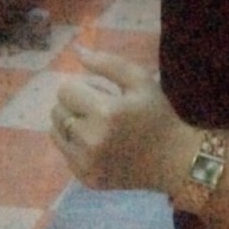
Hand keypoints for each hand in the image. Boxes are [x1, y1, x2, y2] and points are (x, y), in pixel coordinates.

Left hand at [50, 47, 184, 192]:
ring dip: (72, 124)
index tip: (101, 93)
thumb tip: (76, 51)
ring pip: (56, 131)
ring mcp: (85, 162)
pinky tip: (98, 144)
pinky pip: (64, 153)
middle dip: (75, 105)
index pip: (66, 90)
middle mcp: (90, 139)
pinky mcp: (84, 178)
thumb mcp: (140, 81)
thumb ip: (108, 63)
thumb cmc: (158, 115)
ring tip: (96, 125)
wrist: (173, 160)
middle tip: (100, 109)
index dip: (83, 87)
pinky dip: (76, 145)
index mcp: (106, 112)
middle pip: (58, 110)